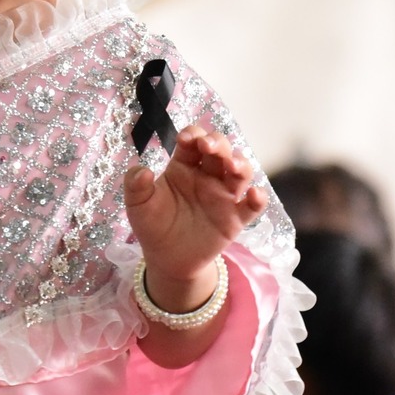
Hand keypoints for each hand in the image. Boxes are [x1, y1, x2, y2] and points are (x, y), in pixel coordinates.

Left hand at [123, 125, 266, 312]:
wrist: (166, 259)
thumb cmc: (152, 224)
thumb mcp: (137, 205)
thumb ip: (135, 185)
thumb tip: (143, 171)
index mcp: (184, 165)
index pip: (194, 141)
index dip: (193, 135)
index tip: (186, 140)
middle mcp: (207, 176)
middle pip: (220, 150)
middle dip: (217, 143)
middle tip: (207, 146)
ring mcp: (223, 196)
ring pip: (240, 172)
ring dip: (240, 163)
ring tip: (232, 165)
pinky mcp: (235, 219)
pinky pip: (252, 206)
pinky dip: (258, 198)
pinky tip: (254, 194)